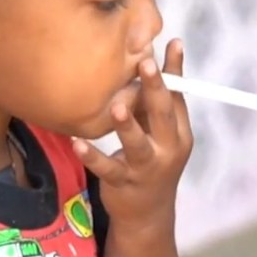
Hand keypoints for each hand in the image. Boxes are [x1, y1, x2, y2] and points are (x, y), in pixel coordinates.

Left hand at [72, 39, 192, 227]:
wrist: (147, 214)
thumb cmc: (153, 160)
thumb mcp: (162, 134)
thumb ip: (157, 102)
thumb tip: (154, 55)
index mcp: (179, 133)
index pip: (178, 98)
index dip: (175, 71)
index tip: (173, 43)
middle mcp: (168, 149)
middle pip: (163, 116)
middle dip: (155, 88)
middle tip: (145, 62)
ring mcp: (146, 168)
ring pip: (137, 145)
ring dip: (127, 125)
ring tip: (116, 106)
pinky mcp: (123, 183)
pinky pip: (107, 168)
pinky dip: (91, 156)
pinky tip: (77, 142)